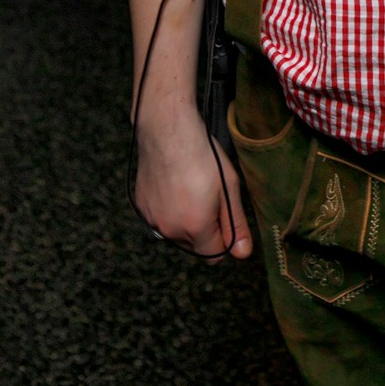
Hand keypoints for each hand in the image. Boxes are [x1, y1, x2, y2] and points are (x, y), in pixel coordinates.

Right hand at [134, 105, 253, 263]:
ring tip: (191, 189)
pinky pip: (159, 219)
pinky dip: (168, 210)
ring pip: (175, 233)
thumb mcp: (229, 187)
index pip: (214, 255)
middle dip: (204, 230)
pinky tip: (175, 186)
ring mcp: (152, 219)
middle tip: (209, 197)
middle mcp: (170, 230)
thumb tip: (243, 253)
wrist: (167, 131)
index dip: (223, 239)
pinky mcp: (142, 207)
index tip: (224, 216)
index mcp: (195, 227)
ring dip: (185, 221)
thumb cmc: (202, 155)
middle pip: (194, 245)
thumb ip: (235, 224)